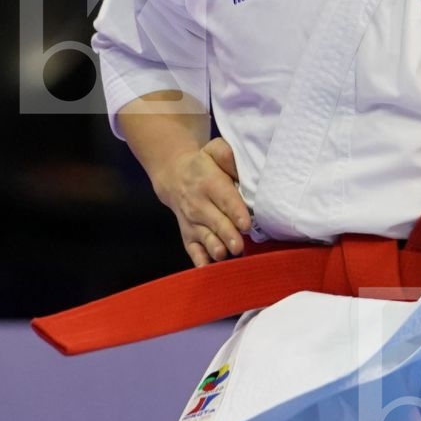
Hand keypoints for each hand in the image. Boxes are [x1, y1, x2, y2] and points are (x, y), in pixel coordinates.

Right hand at [154, 136, 253, 265]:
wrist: (174, 176)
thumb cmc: (203, 165)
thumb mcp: (213, 151)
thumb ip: (227, 155)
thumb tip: (238, 168)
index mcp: (209, 183)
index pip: (224, 198)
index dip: (235, 211)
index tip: (246, 223)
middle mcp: (199, 205)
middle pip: (215, 221)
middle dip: (227, 234)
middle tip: (238, 245)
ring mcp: (192, 222)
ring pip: (204, 237)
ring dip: (214, 247)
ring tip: (224, 254)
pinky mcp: (188, 235)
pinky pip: (192, 249)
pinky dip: (199, 260)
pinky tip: (207, 269)